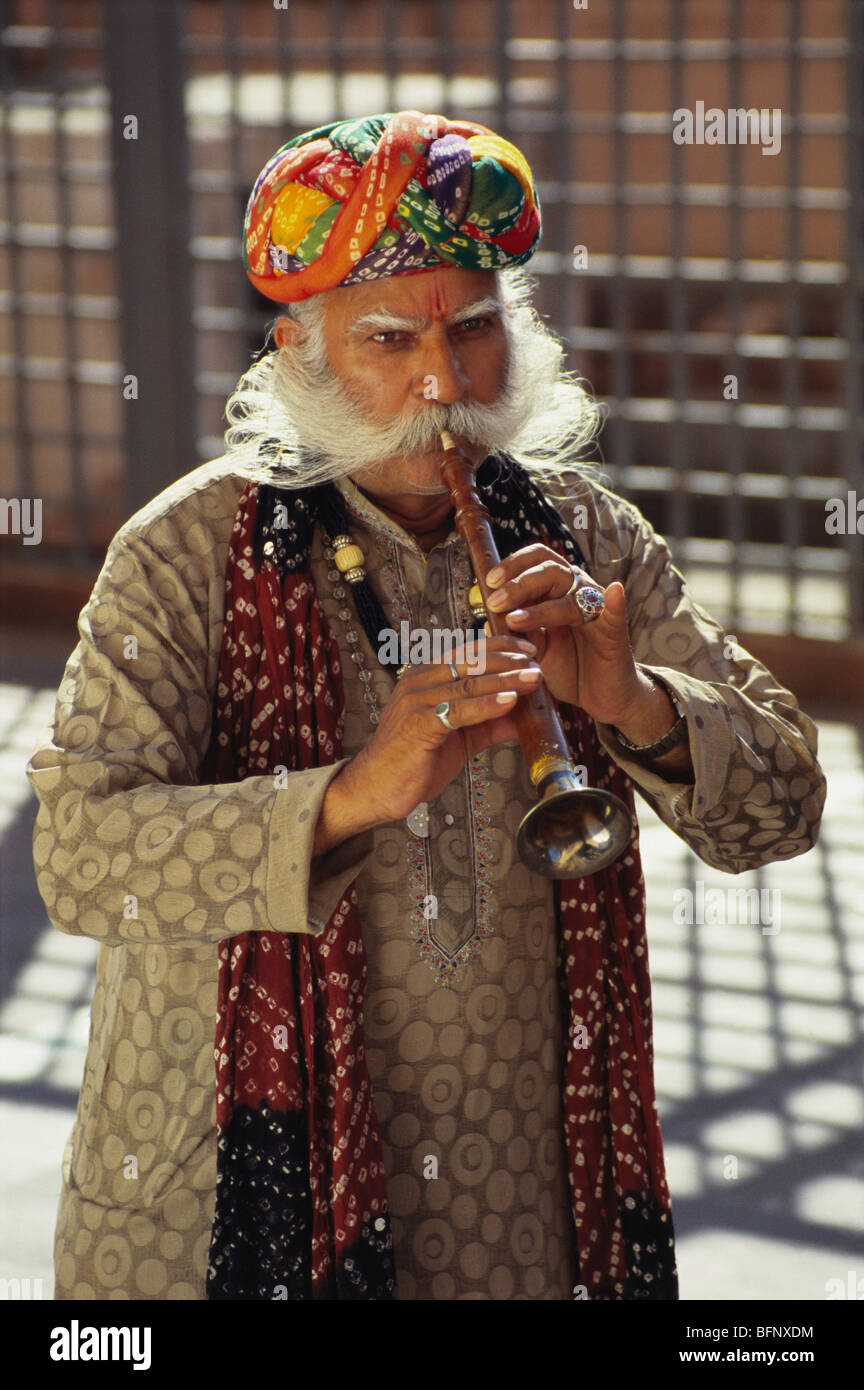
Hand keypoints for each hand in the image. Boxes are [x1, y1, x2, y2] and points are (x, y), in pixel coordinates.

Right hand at [341, 635, 542, 824]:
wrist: (377, 789)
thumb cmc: (414, 760)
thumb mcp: (459, 738)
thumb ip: (488, 723)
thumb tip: (524, 716)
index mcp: (425, 677)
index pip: (467, 651)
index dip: (500, 647)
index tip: (529, 649)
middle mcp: (418, 682)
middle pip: (470, 661)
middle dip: (507, 660)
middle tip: (536, 663)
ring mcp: (416, 702)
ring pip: (467, 683)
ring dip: (505, 679)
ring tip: (532, 677)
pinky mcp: (417, 725)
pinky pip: (457, 710)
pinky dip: (486, 705)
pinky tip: (510, 701)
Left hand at [484, 546, 646, 726]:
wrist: (598, 696)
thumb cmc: (567, 667)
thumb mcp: (534, 648)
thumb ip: (517, 630)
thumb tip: (487, 618)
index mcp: (557, 590)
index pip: (537, 561)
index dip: (513, 565)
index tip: (489, 582)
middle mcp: (578, 592)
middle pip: (551, 571)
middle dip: (519, 584)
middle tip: (495, 602)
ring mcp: (598, 610)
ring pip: (572, 597)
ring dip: (541, 608)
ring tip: (515, 620)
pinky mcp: (614, 632)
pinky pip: (616, 613)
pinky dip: (615, 602)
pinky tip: (614, 591)